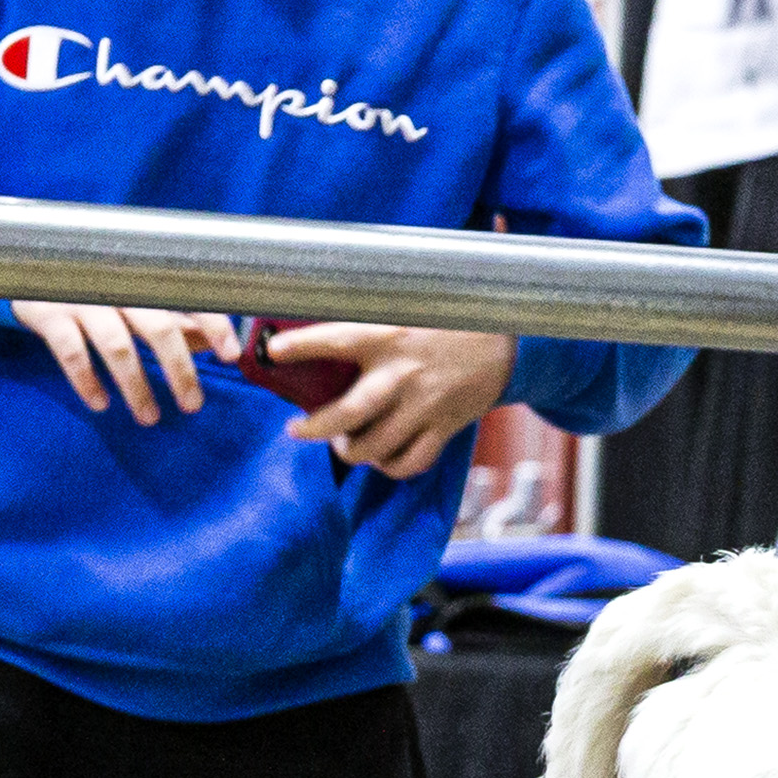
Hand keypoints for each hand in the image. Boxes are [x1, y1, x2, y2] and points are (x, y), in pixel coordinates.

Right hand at [13, 300, 234, 423]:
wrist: (25, 266)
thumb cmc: (96, 287)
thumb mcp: (137, 297)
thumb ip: (174, 317)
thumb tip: (216, 343)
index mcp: (144, 279)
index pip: (188, 298)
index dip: (213, 325)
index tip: (230, 355)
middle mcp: (118, 285)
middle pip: (158, 328)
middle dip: (180, 370)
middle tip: (192, 406)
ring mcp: (83, 298)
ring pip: (117, 345)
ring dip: (136, 386)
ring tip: (149, 417)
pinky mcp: (49, 313)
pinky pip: (71, 352)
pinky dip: (87, 381)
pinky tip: (101, 404)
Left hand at [276, 323, 512, 478]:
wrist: (505, 341)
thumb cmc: (446, 322)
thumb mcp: (406, 311)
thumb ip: (369, 324)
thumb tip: (319, 332)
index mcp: (389, 337)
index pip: (336, 340)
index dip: (301, 345)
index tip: (273, 350)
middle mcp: (403, 374)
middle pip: (349, 413)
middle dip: (314, 428)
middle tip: (295, 429)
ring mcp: (425, 405)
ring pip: (375, 446)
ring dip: (350, 452)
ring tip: (341, 444)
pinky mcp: (444, 427)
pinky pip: (411, 462)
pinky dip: (390, 466)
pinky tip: (381, 457)